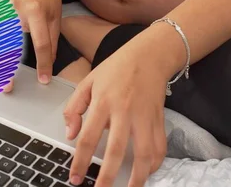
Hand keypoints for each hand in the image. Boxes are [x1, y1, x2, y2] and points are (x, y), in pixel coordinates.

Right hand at [5, 0, 61, 90]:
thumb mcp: (56, 13)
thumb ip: (52, 37)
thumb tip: (50, 60)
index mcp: (36, 12)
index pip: (41, 43)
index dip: (43, 63)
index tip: (44, 78)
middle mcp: (16, 12)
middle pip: (11, 45)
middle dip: (8, 67)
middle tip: (8, 87)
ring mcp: (2, 11)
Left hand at [63, 39, 169, 186]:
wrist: (150, 55)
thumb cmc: (117, 67)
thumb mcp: (88, 81)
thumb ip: (74, 108)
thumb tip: (70, 134)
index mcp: (103, 101)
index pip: (87, 137)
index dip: (80, 162)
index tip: (75, 178)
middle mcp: (124, 111)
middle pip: (116, 150)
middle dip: (107, 176)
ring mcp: (144, 116)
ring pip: (143, 153)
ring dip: (137, 176)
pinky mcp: (159, 119)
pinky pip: (160, 146)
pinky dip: (155, 163)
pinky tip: (147, 172)